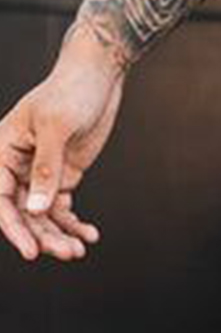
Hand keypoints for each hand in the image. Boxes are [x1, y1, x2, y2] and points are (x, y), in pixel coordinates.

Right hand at [0, 22, 124, 261]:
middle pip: (22, 212)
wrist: (98, 78)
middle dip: (43, 236)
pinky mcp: (62, 177)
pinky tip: (89, 235)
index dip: (14, 226)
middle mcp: (17, 164)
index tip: (32, 251)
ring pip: (42, 215)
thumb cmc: (71, 91)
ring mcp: (40, 173)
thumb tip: (35, 208)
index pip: (0, 197)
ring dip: (60, 235)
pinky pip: (62, 210)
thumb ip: (46, 169)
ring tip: (79, 249)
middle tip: (67, 253)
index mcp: (3, 148)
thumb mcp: (57, 127)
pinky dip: (74, 225)